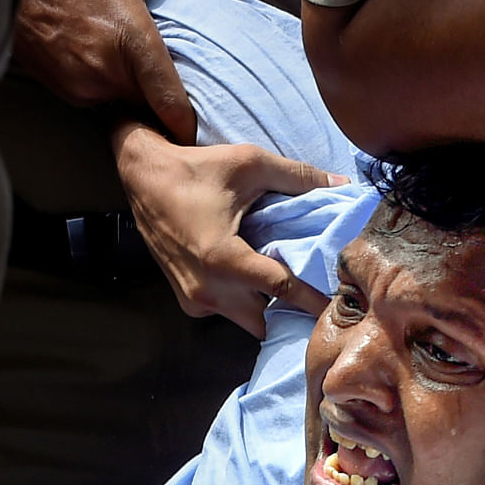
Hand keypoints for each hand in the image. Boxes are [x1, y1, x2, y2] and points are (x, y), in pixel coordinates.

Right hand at [14, 0, 228, 143]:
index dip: (187, 124)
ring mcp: (76, 82)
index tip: (195, 132)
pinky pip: (88, 95)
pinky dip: (97, 83)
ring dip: (124, 88)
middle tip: (158, 75)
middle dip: (156, 97)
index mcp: (131, 40)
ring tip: (119, 55)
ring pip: (117, 101)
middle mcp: (103, 70)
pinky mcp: (54, 85)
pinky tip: (93, 55)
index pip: (171, 105)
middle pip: (146, 105)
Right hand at [113, 120, 349, 337]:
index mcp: (224, 259)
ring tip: (295, 292)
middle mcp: (208, 289)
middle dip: (292, 314)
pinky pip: (227, 313)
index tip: (341, 306)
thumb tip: (342, 186)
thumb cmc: (196, 169)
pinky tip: (259, 283)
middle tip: (320, 298)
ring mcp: (194, 299)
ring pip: (247, 321)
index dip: (315, 299)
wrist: (143, 177)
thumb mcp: (250, 163)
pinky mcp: (186, 300)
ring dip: (270, 310)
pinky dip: (246, 303)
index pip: (282, 290)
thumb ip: (299, 177)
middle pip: (266, 320)